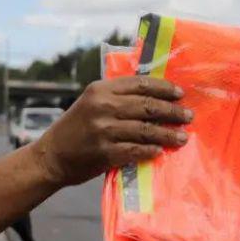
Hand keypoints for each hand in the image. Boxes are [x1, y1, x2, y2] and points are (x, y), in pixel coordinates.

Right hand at [32, 76, 191, 186]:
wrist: (51, 156)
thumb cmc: (75, 129)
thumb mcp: (90, 103)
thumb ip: (116, 97)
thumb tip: (154, 96)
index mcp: (100, 89)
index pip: (140, 84)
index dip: (163, 88)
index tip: (180, 94)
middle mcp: (102, 107)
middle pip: (147, 106)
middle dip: (172, 111)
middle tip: (188, 116)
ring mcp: (103, 130)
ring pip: (145, 130)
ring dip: (167, 134)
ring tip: (182, 137)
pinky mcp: (104, 152)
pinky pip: (135, 150)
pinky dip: (150, 151)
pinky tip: (161, 151)